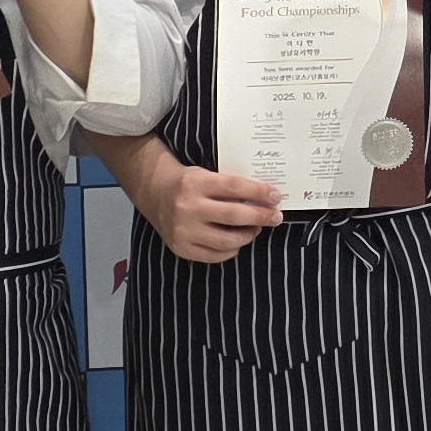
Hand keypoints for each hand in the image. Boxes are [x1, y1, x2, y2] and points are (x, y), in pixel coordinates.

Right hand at [138, 160, 282, 264]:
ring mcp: (183, 230)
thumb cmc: (187, 183)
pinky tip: (236, 241)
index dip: (259, 193)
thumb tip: (264, 200)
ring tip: (255, 229)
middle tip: (275, 217)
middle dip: (261, 217)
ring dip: (248, 236)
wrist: (154, 192)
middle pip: (234, 215)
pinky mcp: (180, 248)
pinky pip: (214, 256)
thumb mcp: (206, 175)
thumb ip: (230, 187)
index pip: (235, 187)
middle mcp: (188, 207)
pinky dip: (231, 250)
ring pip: (226, 240)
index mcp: (196, 183)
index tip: (276, 197)